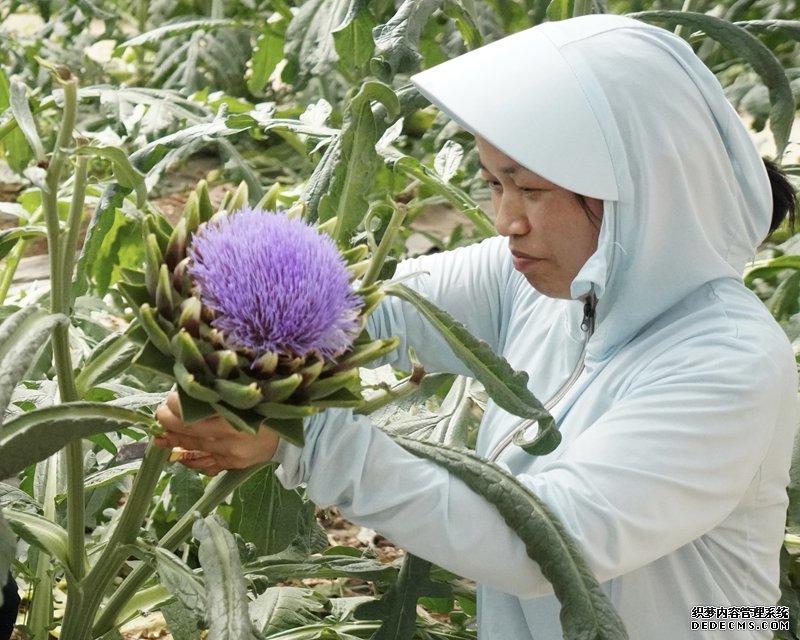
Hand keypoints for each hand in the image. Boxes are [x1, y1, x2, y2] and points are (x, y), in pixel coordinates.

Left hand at [153, 391, 280, 475]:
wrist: (290, 438)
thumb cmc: (268, 411)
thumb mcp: (247, 399)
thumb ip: (222, 396)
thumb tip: (193, 388)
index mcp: (234, 417)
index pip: (197, 413)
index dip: (178, 407)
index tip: (170, 398)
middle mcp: (230, 438)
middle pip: (190, 432)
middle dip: (169, 423)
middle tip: (160, 413)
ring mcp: (229, 454)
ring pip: (194, 449)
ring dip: (174, 442)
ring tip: (161, 436)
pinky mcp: (231, 465)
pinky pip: (205, 465)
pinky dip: (190, 460)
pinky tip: (180, 454)